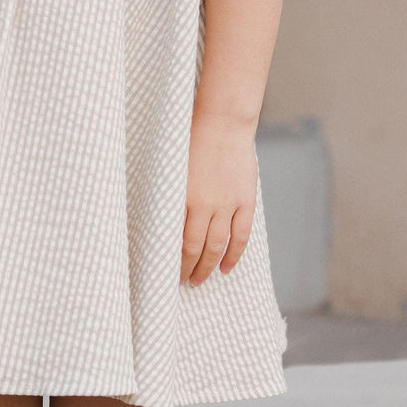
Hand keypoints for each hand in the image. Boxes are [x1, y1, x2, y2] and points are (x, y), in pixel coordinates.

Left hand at [180, 110, 257, 285]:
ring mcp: (227, 204)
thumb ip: (172, 194)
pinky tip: (227, 268)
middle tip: (185, 283)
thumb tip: (162, 219)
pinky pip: (240, 235)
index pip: (179, 240)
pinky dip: (234, 254)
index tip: (170, 272)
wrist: (223, 123)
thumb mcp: (173, 167)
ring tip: (201, 280)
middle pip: (197, 248)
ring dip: (210, 266)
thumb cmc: (192, 139)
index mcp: (183, 197)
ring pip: (218, 246)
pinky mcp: (245, 201)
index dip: (175, 261)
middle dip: (190, 269)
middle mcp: (205, 205)